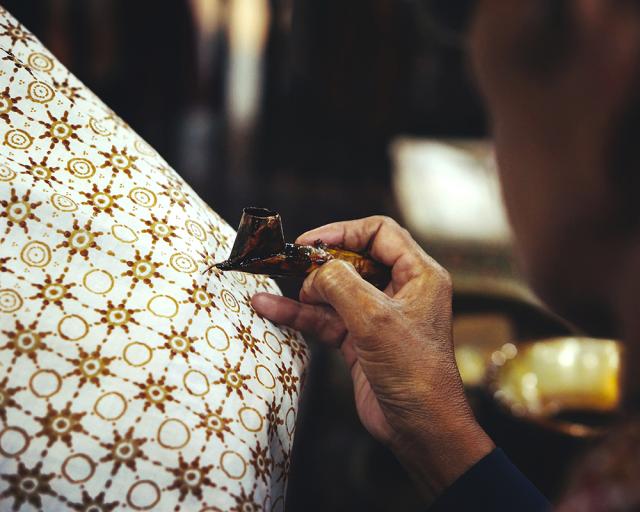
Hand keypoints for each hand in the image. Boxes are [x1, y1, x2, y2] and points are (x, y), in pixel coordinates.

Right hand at [252, 216, 493, 500]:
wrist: (419, 429)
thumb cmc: (413, 373)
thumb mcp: (375, 319)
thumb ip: (342, 284)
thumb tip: (315, 272)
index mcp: (418, 275)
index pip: (379, 233)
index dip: (343, 231)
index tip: (311, 242)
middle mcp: (399, 290)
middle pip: (353, 260)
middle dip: (320, 263)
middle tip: (291, 265)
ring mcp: (377, 316)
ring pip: (334, 291)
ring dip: (304, 291)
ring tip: (272, 290)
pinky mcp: (359, 340)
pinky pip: (326, 318)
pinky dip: (300, 315)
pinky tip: (271, 309)